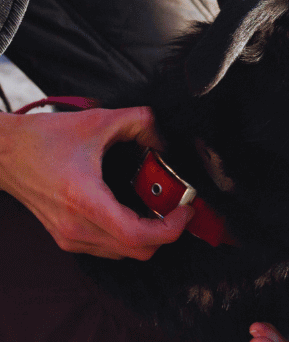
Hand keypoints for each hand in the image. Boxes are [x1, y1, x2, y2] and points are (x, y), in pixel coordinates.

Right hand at [0, 107, 193, 259]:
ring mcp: (70, 237)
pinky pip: (110, 249)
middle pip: (137, 251)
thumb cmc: (43, 139)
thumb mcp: (98, 121)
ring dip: (149, 236)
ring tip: (160, 209)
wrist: (2, 154)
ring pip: (125, 254)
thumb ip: (139, 121)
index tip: (185, 210)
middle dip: (166, 233)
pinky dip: (130, 236)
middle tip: (177, 208)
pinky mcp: (67, 239)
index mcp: (85, 200)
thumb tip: (165, 137)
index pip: (137, 236)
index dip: (170, 229)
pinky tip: (136, 212)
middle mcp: (77, 227)